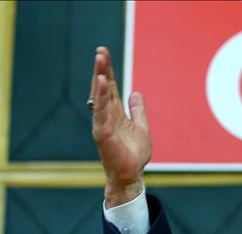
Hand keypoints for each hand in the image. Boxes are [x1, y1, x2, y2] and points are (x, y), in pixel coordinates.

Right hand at [90, 46, 151, 207]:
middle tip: (100, 51)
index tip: (104, 54)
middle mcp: (106, 115)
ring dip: (100, 77)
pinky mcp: (102, 132)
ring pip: (100, 96)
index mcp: (115, 113)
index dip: (108, 71)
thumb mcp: (141, 127)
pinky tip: (101, 82)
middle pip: (103, 88)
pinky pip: (101, 111)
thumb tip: (135, 93)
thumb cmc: (134, 154)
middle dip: (102, 69)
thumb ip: (138, 110)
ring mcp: (103, 123)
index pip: (110, 88)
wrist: (130, 175)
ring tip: (100, 60)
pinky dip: (101, 97)